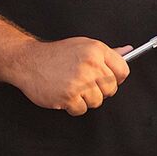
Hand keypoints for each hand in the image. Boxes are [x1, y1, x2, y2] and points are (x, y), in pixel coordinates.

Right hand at [7, 37, 130, 115]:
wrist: (27, 61)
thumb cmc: (57, 54)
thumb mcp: (84, 46)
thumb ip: (108, 52)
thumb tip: (129, 50)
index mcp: (96, 50)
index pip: (123, 70)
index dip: (117, 78)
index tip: (109, 80)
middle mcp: (90, 65)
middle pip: (111, 89)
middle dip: (100, 90)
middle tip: (84, 84)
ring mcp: (79, 81)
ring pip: (97, 101)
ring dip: (85, 99)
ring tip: (72, 87)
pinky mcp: (68, 96)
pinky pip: (82, 110)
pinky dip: (73, 106)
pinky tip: (64, 95)